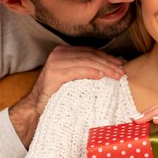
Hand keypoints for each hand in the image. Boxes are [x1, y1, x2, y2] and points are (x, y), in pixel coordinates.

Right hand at [9, 46, 124, 146]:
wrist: (36, 106)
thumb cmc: (58, 93)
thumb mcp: (73, 77)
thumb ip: (86, 69)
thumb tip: (111, 66)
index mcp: (64, 51)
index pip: (90, 51)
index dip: (107, 56)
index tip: (121, 63)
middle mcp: (59, 53)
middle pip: (90, 55)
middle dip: (108, 63)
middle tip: (121, 72)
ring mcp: (55, 62)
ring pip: (86, 61)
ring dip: (104, 68)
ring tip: (116, 75)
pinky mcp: (54, 73)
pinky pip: (78, 71)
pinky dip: (91, 72)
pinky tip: (102, 76)